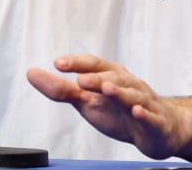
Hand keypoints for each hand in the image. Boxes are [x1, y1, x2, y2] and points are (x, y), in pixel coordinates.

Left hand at [27, 54, 182, 159]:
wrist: (160, 129)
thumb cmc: (119, 110)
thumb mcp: (87, 100)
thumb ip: (61, 89)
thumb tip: (32, 74)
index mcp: (111, 76)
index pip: (94, 65)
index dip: (78, 63)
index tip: (58, 63)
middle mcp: (128, 85)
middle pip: (113, 77)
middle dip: (97, 78)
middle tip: (81, 80)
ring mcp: (143, 103)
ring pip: (132, 95)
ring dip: (120, 92)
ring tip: (106, 89)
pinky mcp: (155, 123)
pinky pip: (150, 118)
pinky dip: (144, 114)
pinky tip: (136, 112)